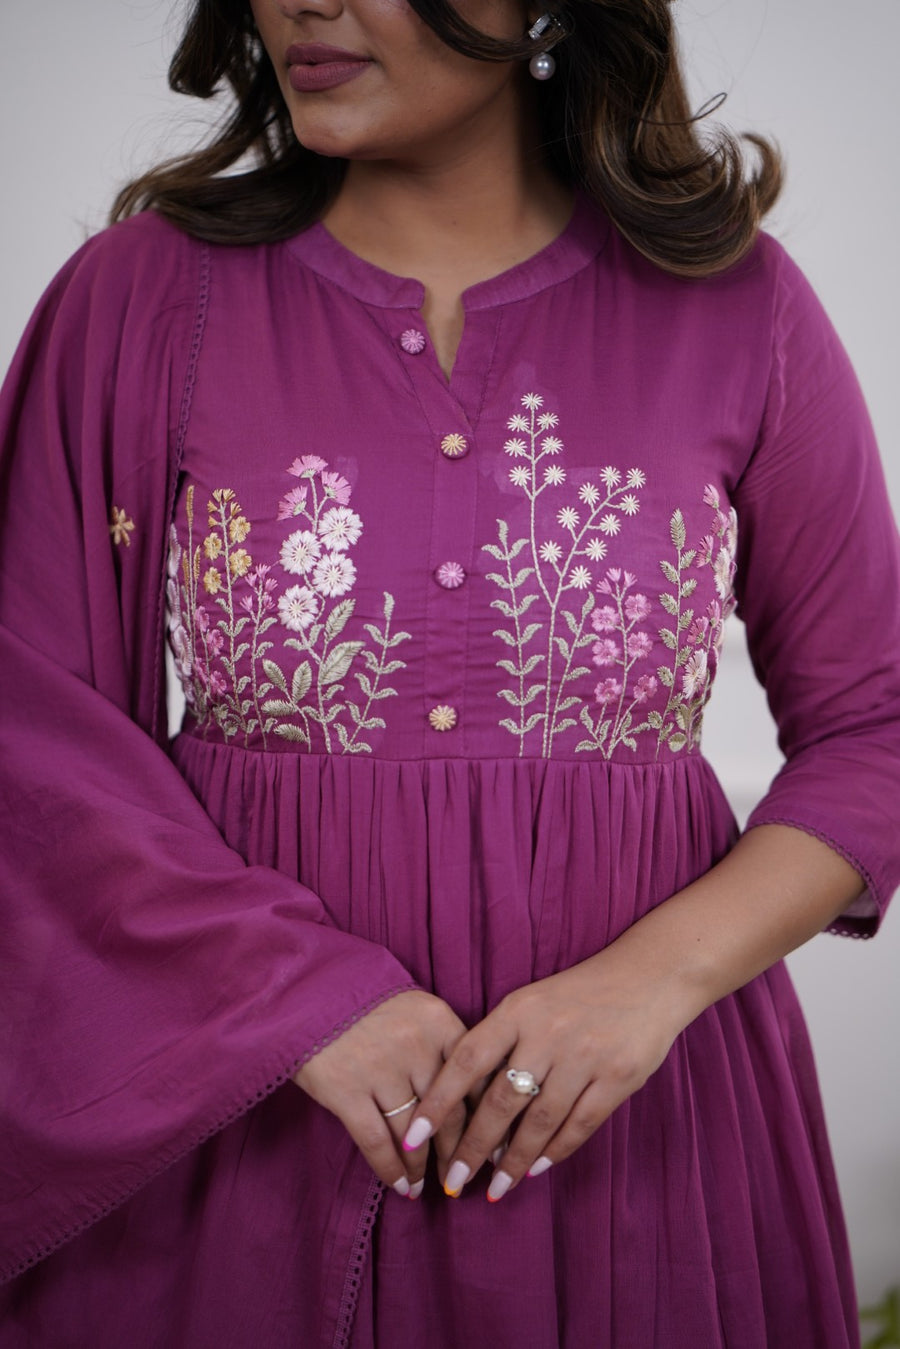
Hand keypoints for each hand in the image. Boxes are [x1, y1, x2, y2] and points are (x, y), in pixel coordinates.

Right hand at [293, 990, 467, 1197]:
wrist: (306, 990)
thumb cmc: (365, 1001)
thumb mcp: (413, 1008)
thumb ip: (441, 1042)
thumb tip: (470, 1096)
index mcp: (438, 1020)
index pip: (474, 1078)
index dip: (485, 1118)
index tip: (492, 1145)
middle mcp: (415, 1045)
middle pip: (449, 1112)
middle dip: (457, 1151)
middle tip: (461, 1174)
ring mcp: (380, 1069)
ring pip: (414, 1133)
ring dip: (423, 1166)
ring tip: (428, 1185)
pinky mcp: (345, 1091)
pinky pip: (376, 1142)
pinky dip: (391, 1170)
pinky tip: (401, 1186)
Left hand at [402, 952, 683, 1200]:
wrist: (650, 977)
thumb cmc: (579, 995)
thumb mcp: (532, 1003)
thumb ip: (502, 1042)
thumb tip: (468, 1103)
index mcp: (518, 1010)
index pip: (466, 1060)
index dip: (438, 1101)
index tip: (414, 1137)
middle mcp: (547, 1033)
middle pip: (501, 1101)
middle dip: (473, 1148)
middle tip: (454, 1182)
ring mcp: (584, 1056)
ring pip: (539, 1121)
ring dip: (514, 1160)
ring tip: (496, 1187)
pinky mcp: (617, 1077)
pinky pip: (579, 1124)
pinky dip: (555, 1151)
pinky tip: (536, 1168)